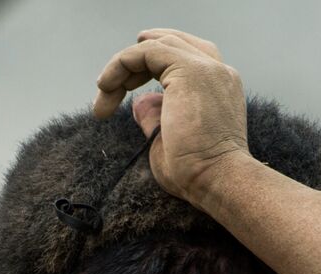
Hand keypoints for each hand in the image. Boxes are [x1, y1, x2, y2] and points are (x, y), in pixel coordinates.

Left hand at [94, 28, 250, 206]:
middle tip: (107, 88)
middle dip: (135, 63)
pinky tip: (105, 86)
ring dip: (123, 65)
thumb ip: (155, 116)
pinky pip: (147, 51)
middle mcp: (216, 71)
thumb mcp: (167, 140)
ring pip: (157, 45)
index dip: (147, 67)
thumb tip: (140, 103)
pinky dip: (122, 63)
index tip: (123, 91)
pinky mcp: (189, 70)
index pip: (183, 58)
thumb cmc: (197, 172)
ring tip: (103, 90)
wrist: (216, 180)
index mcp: (218, 87)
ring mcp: (206, 68)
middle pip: (170, 45)